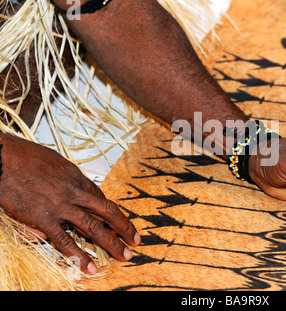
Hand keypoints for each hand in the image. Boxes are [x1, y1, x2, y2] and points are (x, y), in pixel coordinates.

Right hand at [0, 134, 139, 273]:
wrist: (4, 157)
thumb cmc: (26, 156)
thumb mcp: (56, 162)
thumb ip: (68, 176)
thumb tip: (74, 183)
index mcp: (78, 177)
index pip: (101, 198)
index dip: (112, 213)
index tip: (119, 222)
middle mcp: (75, 192)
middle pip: (107, 212)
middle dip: (124, 227)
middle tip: (135, 240)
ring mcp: (61, 206)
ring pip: (93, 227)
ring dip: (111, 243)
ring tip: (124, 255)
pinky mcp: (43, 218)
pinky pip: (63, 240)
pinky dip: (77, 255)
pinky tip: (89, 266)